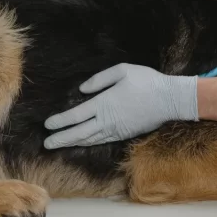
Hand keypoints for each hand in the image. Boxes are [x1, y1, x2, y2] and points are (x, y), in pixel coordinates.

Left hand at [43, 63, 198, 148]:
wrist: (170, 99)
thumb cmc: (147, 81)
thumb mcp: (122, 71)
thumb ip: (100, 80)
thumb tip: (82, 90)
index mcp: (104, 103)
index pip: (76, 116)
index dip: (60, 121)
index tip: (47, 125)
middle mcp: (107, 120)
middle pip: (79, 132)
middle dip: (62, 138)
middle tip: (47, 143)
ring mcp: (116, 129)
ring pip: (89, 139)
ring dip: (73, 142)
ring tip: (59, 145)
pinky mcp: (124, 134)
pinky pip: (102, 140)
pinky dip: (89, 143)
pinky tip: (82, 143)